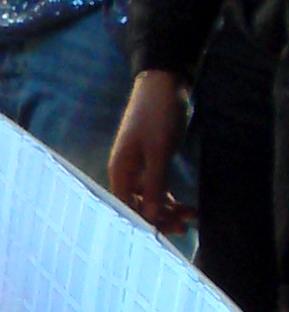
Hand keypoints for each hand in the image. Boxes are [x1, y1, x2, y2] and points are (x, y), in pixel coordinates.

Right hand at [108, 69, 190, 229]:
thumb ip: (153, 185)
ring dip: (168, 209)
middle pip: (137, 207)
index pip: (127, 209)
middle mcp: (124, 174)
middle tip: (185, 227)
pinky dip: (168, 197)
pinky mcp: (149, 162)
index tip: (167, 233)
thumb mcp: (159, 151)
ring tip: (191, 217)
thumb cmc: (159, 113)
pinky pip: (155, 187)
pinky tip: (184, 204)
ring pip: (148, 199)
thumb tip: (149, 217)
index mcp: (120, 171)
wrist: (165, 79)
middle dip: (160, 219)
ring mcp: (136, 168)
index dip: (145, 223)